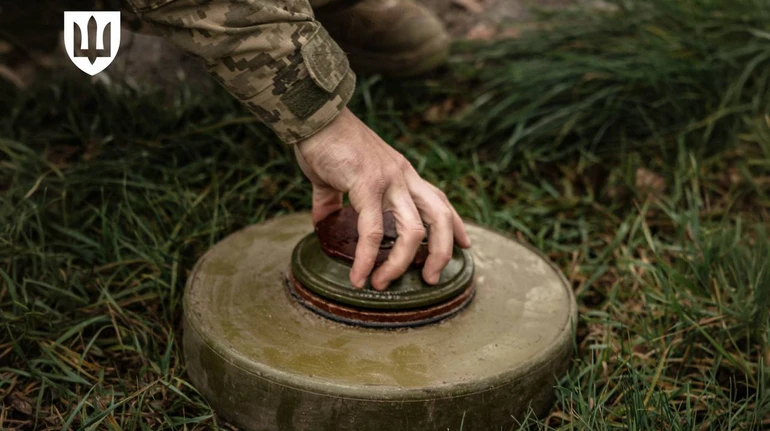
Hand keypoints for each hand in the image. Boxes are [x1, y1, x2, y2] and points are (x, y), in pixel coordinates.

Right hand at [295, 108, 470, 290]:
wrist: (313, 115)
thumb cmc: (324, 141)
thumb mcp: (336, 176)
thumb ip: (333, 201)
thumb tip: (323, 223)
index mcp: (401, 172)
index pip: (439, 200)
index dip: (455, 225)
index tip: (464, 246)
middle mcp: (403, 176)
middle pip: (440, 217)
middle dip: (442, 252)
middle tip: (432, 278)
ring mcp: (388, 180)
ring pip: (413, 230)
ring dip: (402, 263)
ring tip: (384, 284)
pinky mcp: (366, 184)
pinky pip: (371, 230)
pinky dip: (366, 258)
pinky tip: (359, 276)